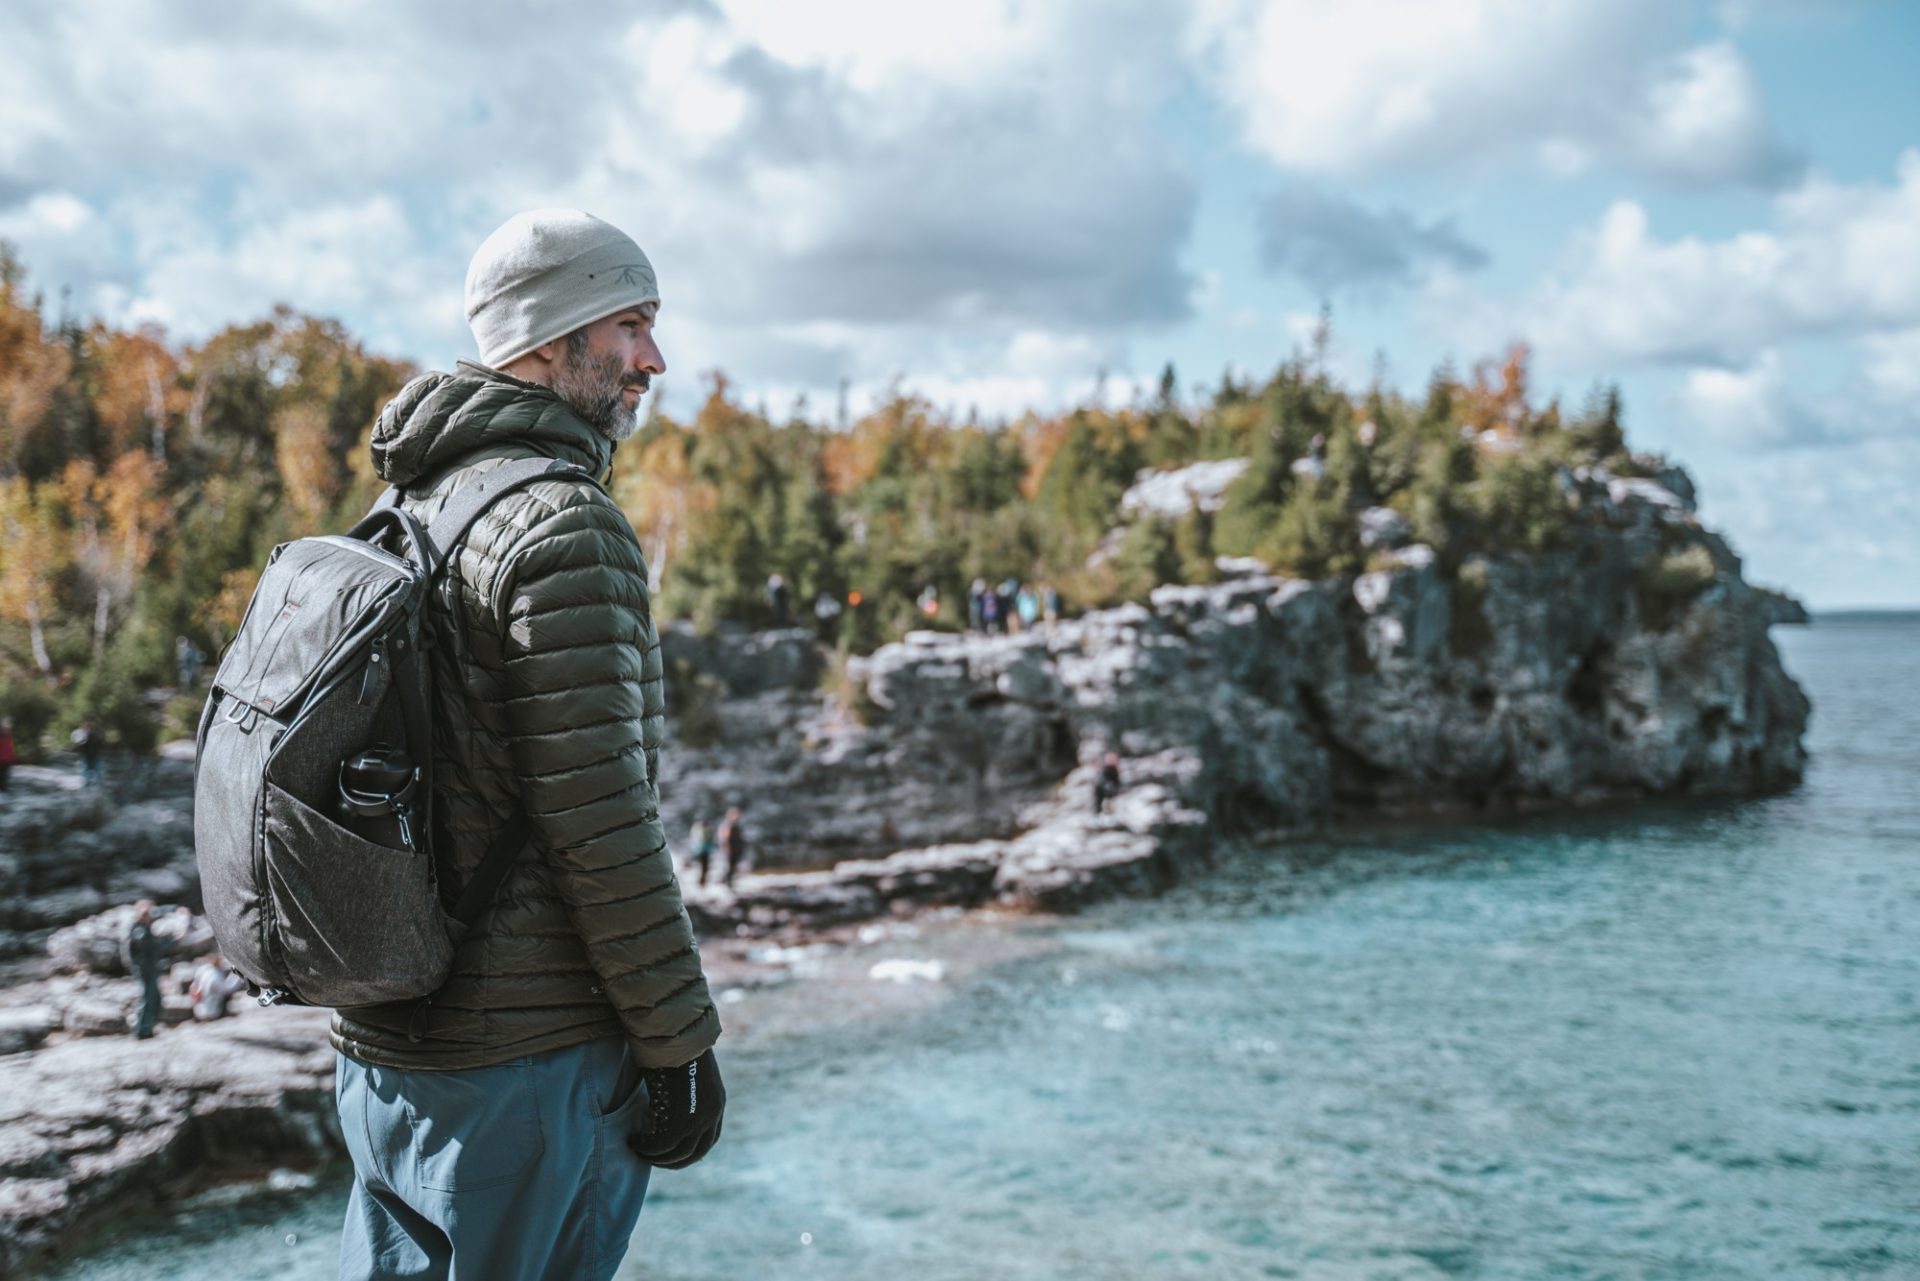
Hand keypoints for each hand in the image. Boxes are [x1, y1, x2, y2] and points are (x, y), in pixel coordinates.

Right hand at [628, 1047, 724, 1169]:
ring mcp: (701, 1117)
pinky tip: (632, 1140)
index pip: (708, 1141)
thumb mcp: (684, 1076)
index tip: (669, 1154)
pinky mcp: (684, 1118)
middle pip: (694, 1153)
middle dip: (670, 1161)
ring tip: (636, 1147)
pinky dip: (646, 1147)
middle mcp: (714, 1113)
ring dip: (654, 1156)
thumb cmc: (674, 1047)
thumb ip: (681, 1097)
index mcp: (717, 1103)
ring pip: (677, 1153)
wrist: (676, 1032)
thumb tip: (663, 1110)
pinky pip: (663, 1145)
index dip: (689, 1152)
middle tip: (648, 1157)